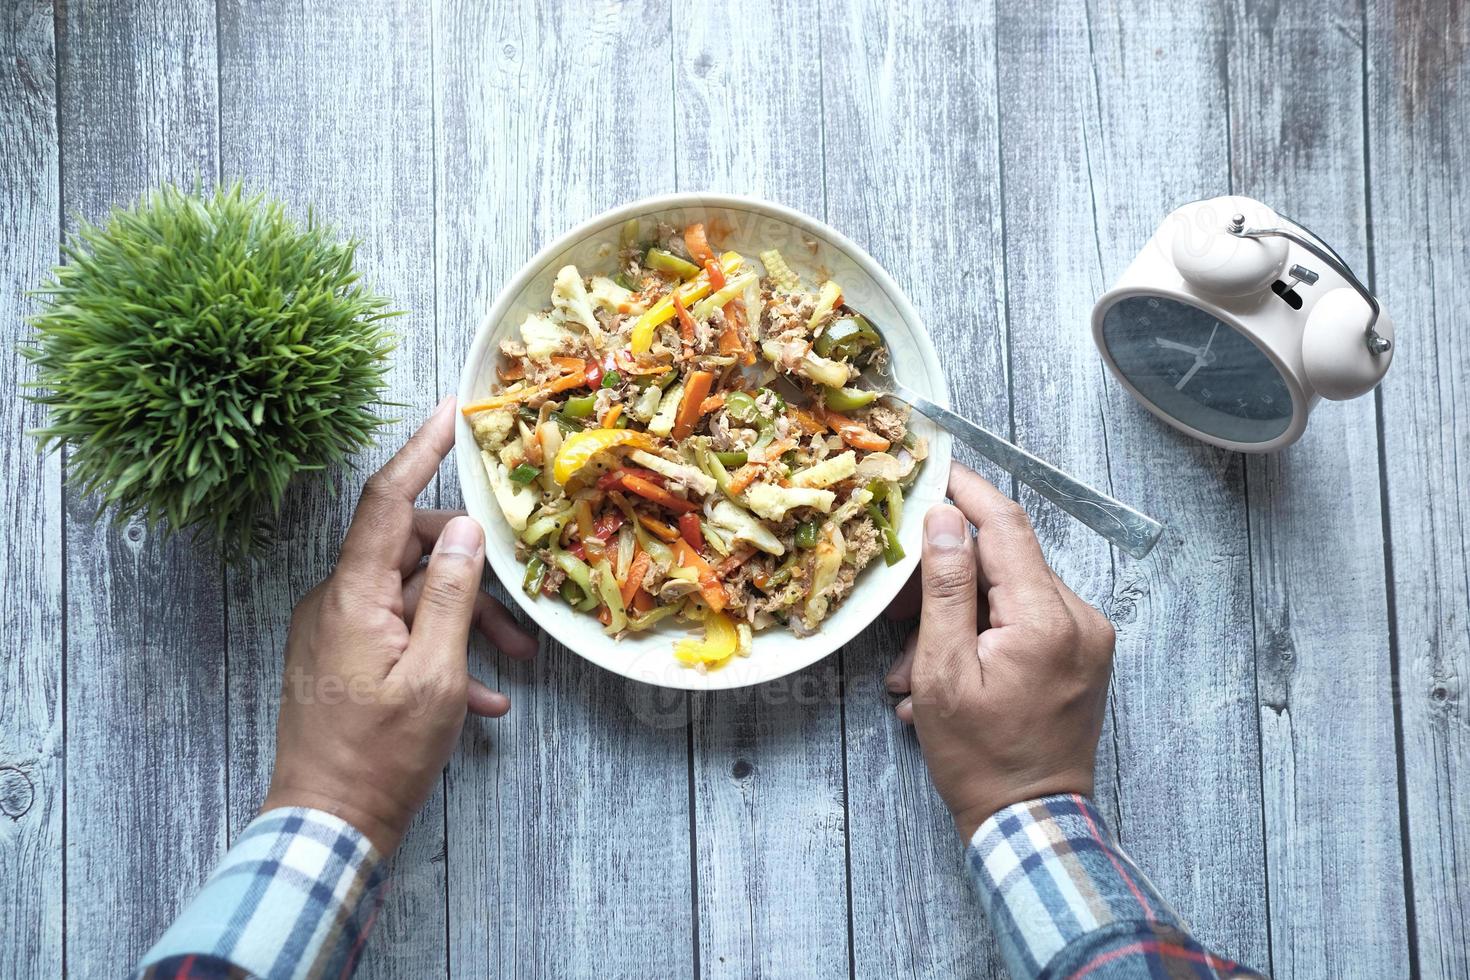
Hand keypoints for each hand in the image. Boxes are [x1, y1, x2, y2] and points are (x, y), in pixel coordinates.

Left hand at [260, 396, 537, 854]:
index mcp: (351, 594)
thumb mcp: (436, 672)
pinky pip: (397, 631)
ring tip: (512, 664)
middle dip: (471, 572)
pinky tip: (482, 699)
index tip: (449, 413)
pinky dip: (440, 651)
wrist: (327, 825)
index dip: (420, 451)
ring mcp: (335, 630)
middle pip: (409, 550)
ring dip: (464, 620)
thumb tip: (468, 531)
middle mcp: (335, 601)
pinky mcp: (340, 659)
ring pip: (409, 595)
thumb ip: (451, 594)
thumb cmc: (382, 754)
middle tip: (521, 612)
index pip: (386, 500)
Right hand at [884, 463, 1114, 840]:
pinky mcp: (1084, 654)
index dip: (967, 491)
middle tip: (898, 616)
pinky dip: (984, 635)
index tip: (935, 467)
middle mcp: (1081, 618)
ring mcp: (1088, 637)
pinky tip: (951, 674)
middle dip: (945, 582)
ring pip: (1010, 593)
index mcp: (1047, 619)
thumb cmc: (982, 759)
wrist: (1032, 822)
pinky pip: (1027, 620)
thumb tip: (944, 519)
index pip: (1006, 527)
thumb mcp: (945, 672)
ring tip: (918, 672)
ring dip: (959, 618)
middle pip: (1003, 563)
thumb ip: (945, 589)